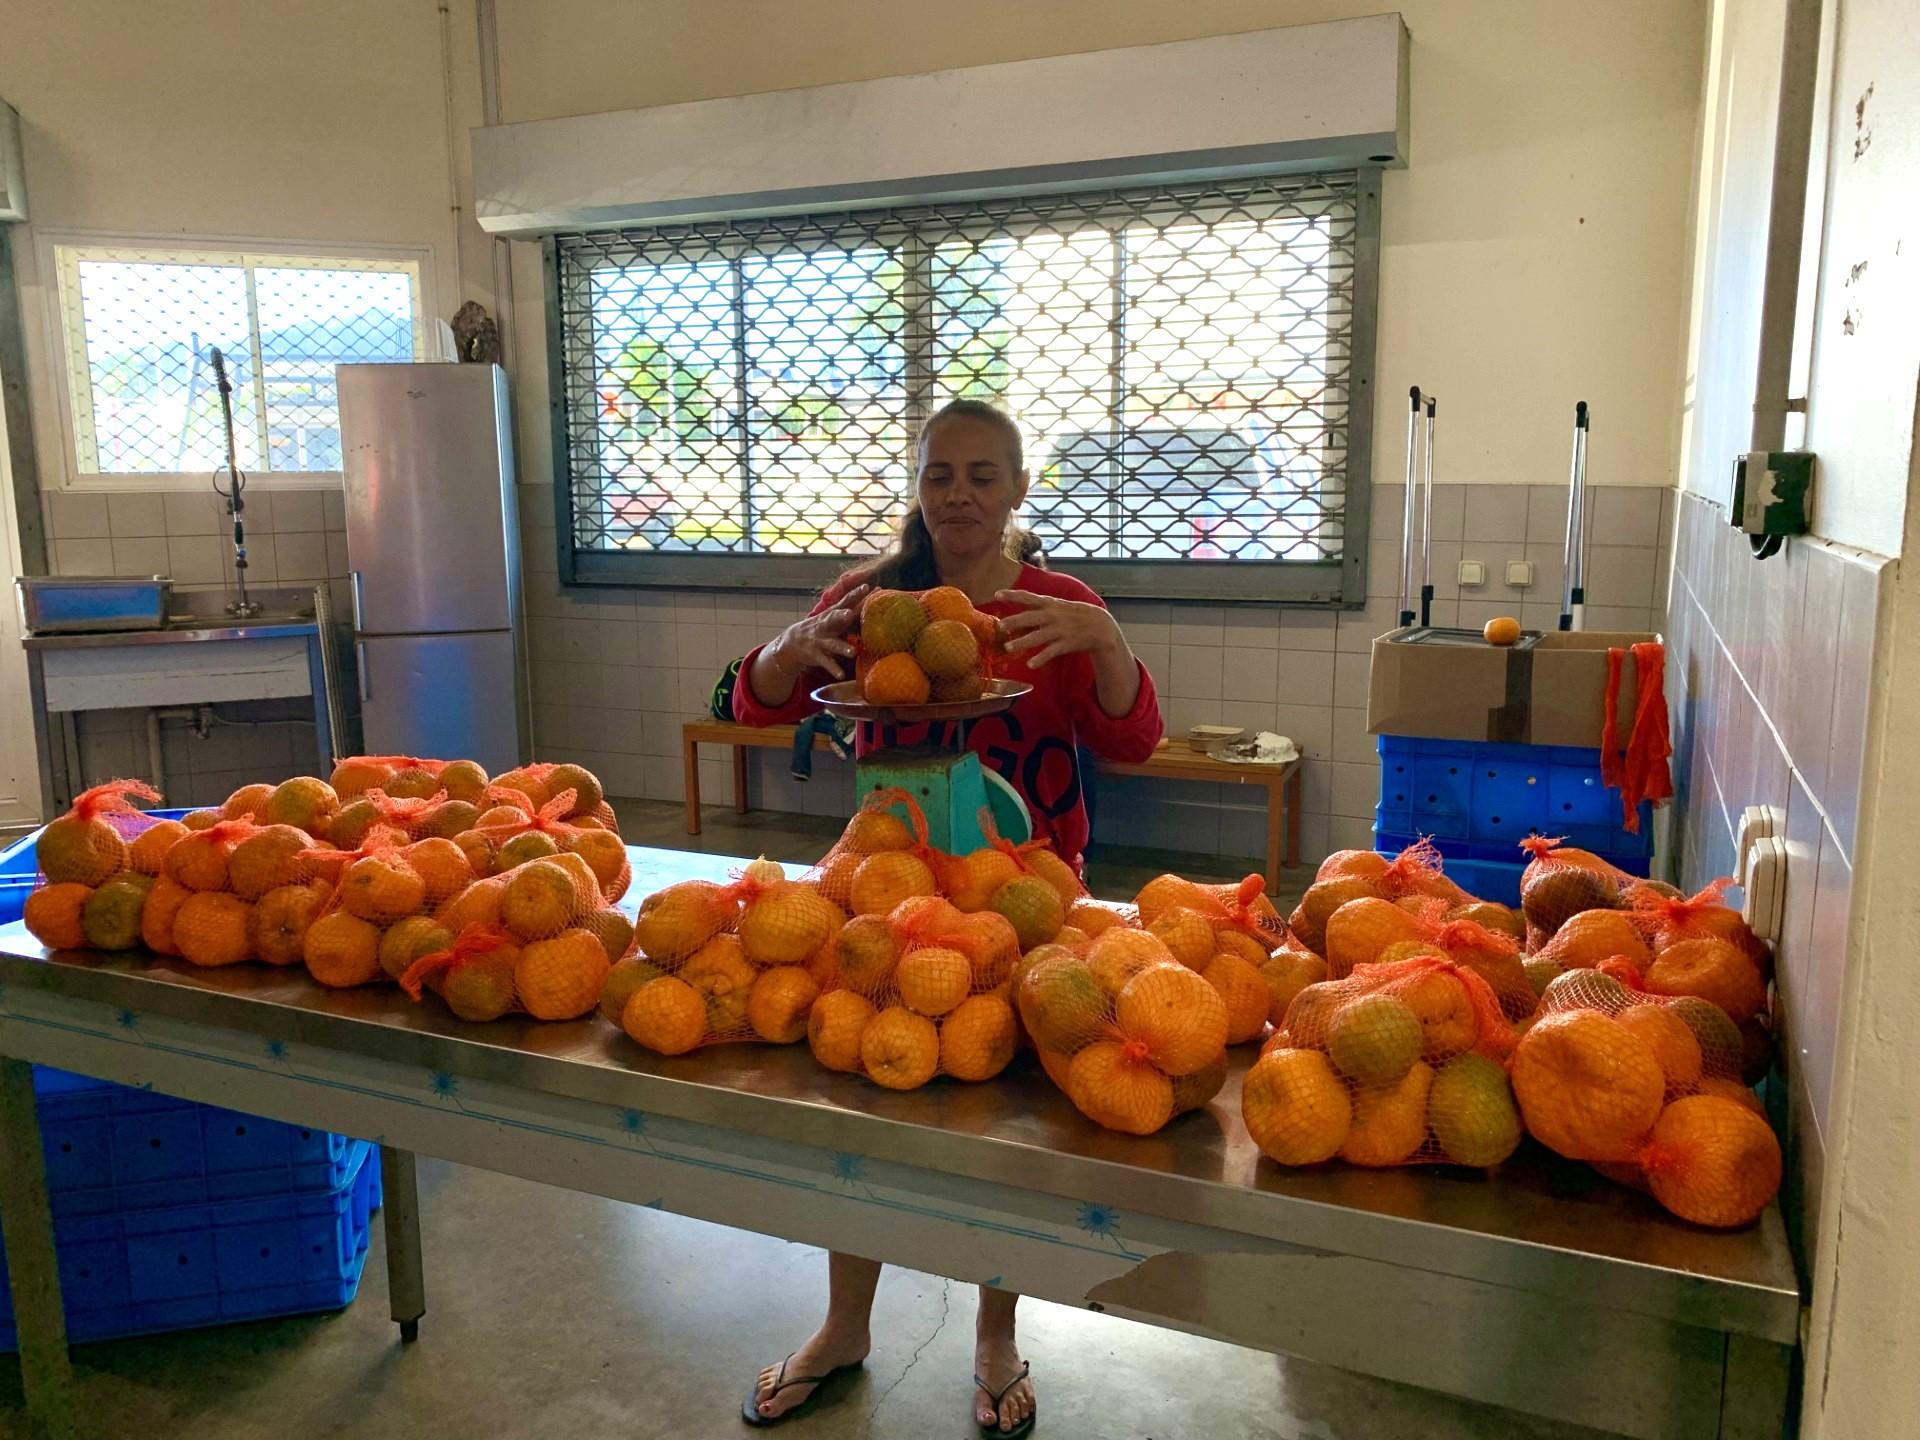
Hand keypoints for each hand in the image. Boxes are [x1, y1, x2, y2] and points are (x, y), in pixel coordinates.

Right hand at [769, 583, 867, 681]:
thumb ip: (851, 611)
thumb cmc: (821, 628)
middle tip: (850, 613)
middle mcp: (826, 626)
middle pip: (834, 619)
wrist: (792, 642)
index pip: (845, 602)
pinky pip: (826, 663)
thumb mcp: (833, 618)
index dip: (856, 594)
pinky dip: (834, 668)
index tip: (868, 587)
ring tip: (853, 652)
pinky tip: (841, 674)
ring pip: (832, 644)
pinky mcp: (816, 655)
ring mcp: (820, 641)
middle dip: (842, 615)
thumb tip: (874, 601)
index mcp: (832, 614)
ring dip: (842, 648)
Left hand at [994, 588, 1123, 667]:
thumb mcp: (1058, 606)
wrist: (1100, 626)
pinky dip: (1041, 658)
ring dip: (1022, 642)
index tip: (996, 595)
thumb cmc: (1074, 615)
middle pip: (1030, 617)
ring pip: (1038, 636)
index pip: (1028, 597)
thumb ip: (1040, 609)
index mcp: (1050, 604)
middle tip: (999, 626)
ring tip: (1008, 648)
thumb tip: (1019, 614)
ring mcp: (1059, 630)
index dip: (1012, 595)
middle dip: (1014, 621)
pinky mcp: (1066, 643)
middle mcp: (1052, 615)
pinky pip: (1051, 652)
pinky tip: (1031, 665)